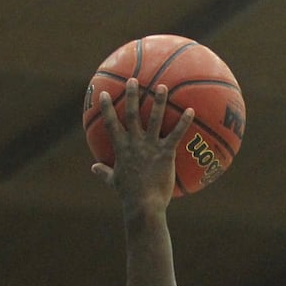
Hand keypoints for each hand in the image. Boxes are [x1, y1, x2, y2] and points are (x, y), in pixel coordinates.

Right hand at [91, 80, 194, 217]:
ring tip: (162, 86)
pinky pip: (176, 134)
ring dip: (159, 101)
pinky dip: (184, 122)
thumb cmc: (129, 196)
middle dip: (132, 95)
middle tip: (133, 79)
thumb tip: (93, 168)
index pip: (110, 123)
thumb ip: (104, 172)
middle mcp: (134, 143)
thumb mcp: (114, 182)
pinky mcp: (165, 153)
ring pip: (154, 119)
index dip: (106, 107)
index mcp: (121, 148)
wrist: (144, 205)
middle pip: (131, 113)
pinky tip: (192, 111)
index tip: (102, 93)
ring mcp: (150, 146)